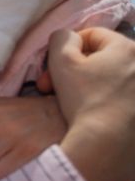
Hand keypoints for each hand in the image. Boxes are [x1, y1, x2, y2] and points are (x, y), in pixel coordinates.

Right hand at [47, 28, 134, 180]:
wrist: (107, 144)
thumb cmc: (84, 98)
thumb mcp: (61, 61)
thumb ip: (61, 38)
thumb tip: (68, 37)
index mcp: (128, 47)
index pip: (93, 35)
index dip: (68, 50)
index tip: (54, 71)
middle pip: (104, 58)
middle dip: (77, 70)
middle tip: (56, 89)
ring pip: (113, 78)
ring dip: (92, 85)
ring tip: (75, 103)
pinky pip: (124, 97)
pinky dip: (109, 101)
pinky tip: (95, 114)